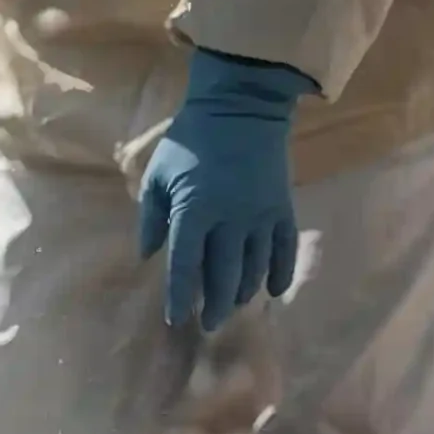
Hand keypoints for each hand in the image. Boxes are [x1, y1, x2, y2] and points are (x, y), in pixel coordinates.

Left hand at [138, 49, 317, 331]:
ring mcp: (262, 215)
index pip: (185, 264)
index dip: (179, 295)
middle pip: (223, 274)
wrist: (241, 108)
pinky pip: (284, 249)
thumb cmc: (190, 142)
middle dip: (214, 304)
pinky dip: (279, 273)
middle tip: (208, 325)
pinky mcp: (284, 208)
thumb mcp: (158, 174)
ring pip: (254, 267)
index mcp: (195, 210)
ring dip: (243, 292)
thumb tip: (148, 255)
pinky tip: (271, 292)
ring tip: (232, 308)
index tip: (174, 318)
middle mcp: (231, 219)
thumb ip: (152, 217)